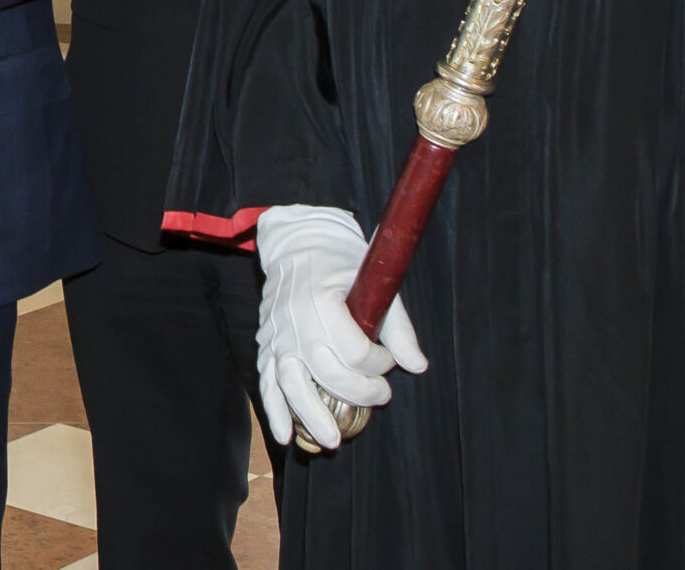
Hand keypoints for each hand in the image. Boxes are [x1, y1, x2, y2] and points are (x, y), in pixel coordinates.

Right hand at [254, 204, 427, 449]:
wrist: (296, 243)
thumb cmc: (339, 262)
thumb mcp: (374, 284)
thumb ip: (398, 328)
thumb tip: (417, 366)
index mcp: (322, 300)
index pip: (354, 349)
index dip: (379, 363)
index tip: (389, 360)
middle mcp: (296, 321)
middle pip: (326, 371)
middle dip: (358, 393)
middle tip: (381, 397)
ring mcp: (277, 335)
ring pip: (292, 384)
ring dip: (312, 415)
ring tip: (333, 441)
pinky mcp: (267, 344)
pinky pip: (267, 382)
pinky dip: (275, 410)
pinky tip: (286, 436)